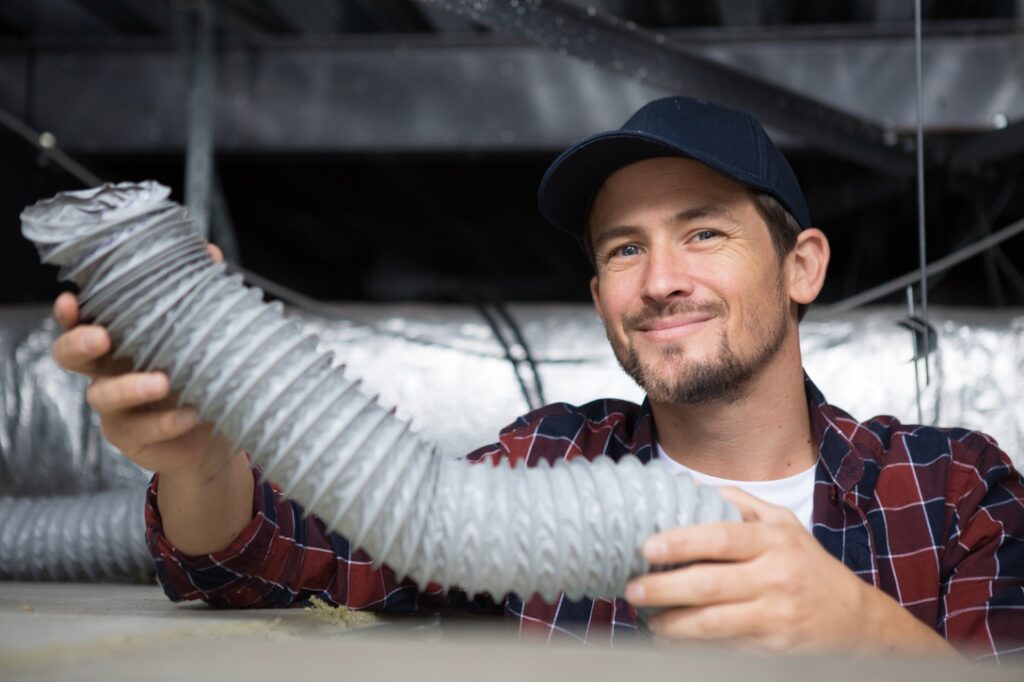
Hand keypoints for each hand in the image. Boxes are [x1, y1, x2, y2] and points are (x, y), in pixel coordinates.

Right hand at [51, 243, 239, 479]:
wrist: (218, 432)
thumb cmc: (201, 376)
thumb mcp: (202, 334)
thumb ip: (199, 295)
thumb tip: (208, 252)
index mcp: (120, 341)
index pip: (82, 322)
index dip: (69, 314)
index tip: (70, 300)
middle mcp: (109, 372)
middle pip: (71, 357)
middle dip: (79, 344)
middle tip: (102, 337)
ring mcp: (117, 408)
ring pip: (103, 397)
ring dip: (130, 387)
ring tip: (163, 382)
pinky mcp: (133, 439)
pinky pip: (142, 430)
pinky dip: (167, 421)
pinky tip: (191, 413)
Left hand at [626, 487, 957, 655]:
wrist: (854, 620)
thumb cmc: (808, 566)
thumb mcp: (784, 524)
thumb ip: (740, 504)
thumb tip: (689, 486)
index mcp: (774, 541)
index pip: (721, 538)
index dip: (681, 543)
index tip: (647, 547)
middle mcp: (776, 578)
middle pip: (710, 585)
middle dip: (664, 589)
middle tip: (633, 588)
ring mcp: (775, 616)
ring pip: (713, 623)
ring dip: (672, 624)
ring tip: (647, 617)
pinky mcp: (772, 649)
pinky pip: (724, 647)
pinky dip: (692, 645)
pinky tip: (671, 639)